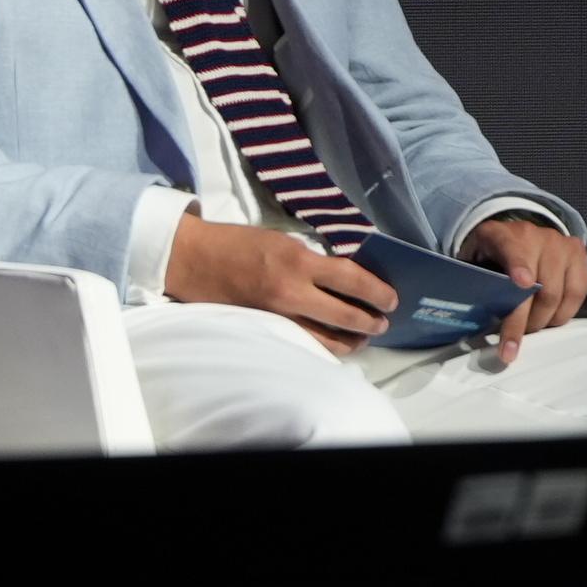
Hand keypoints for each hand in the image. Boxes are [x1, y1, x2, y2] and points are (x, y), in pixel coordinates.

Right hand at [164, 214, 396, 352]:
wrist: (193, 259)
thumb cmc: (239, 243)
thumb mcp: (285, 241)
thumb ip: (313, 260)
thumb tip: (345, 275)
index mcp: (300, 261)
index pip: (352, 279)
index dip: (377, 292)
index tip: (392, 299)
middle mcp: (291, 292)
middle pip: (344, 316)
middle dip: (370, 323)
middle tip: (383, 324)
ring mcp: (276, 315)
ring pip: (324, 339)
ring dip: (349, 341)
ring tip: (362, 339)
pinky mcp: (262, 328)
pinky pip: (300, 342)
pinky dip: (320, 345)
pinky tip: (332, 344)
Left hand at [465, 215, 586, 361]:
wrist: (514, 237)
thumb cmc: (491, 259)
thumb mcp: (473, 267)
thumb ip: (476, 287)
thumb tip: (474, 321)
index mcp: (499, 235)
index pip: (511, 249)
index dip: (518, 266)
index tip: (523, 283)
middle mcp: (534, 235)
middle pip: (537, 286)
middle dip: (525, 321)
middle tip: (512, 340)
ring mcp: (559, 243)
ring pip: (558, 293)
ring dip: (543, 320)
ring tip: (532, 326)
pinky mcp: (578, 253)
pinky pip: (577, 292)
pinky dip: (563, 313)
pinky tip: (551, 318)